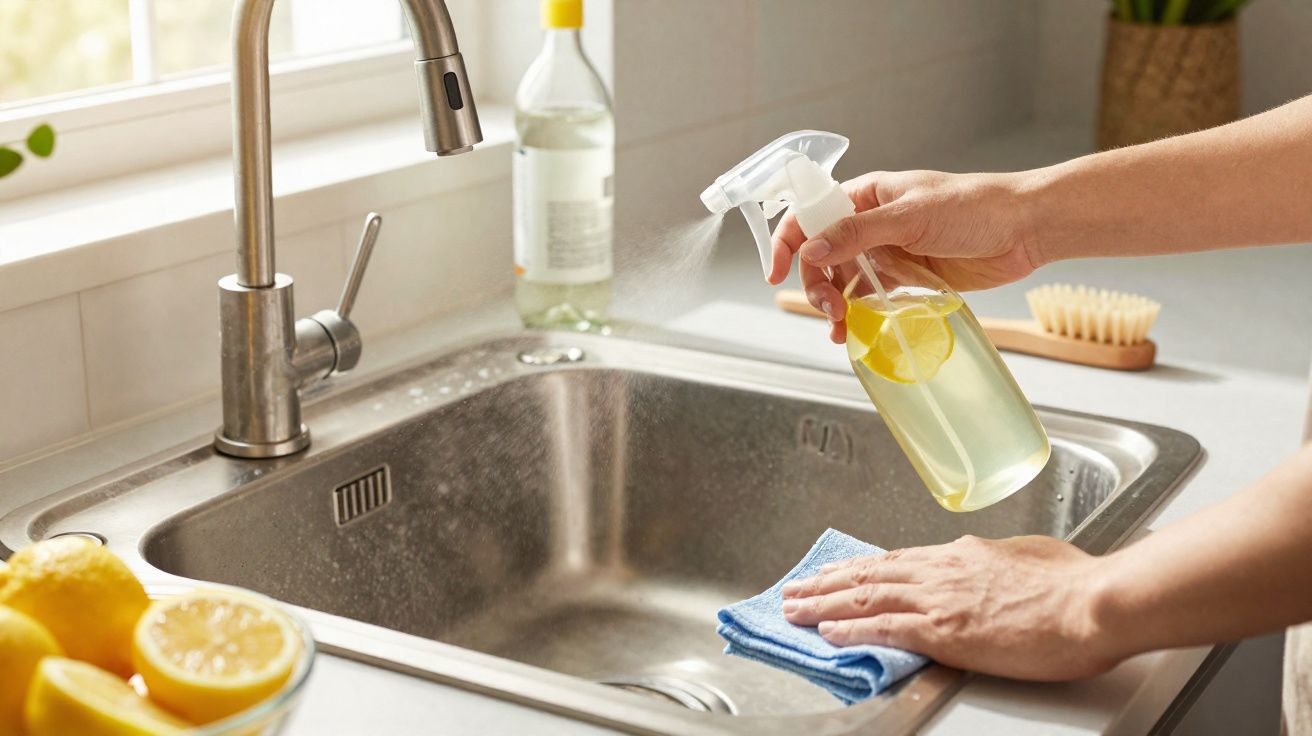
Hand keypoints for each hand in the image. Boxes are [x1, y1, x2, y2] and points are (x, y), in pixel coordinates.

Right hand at [768, 170, 1039, 342]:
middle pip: (823, 257)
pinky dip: (861, 316)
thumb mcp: (911, 216)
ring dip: (836, 306)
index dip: (788, 242)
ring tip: (842, 329)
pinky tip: (858, 332)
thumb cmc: (976, 207)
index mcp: (867, 196)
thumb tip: (812, 250)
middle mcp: (871, 224)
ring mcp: (889, 253)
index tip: (774, 272)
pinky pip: (872, 299)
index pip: (811, 215)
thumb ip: (858, 234)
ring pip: (845, 282)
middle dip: (817, 285)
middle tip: (829, 311)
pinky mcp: (908, 279)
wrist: (1026, 229)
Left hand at [779, 534, 1123, 680]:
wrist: (1094, 604)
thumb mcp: (1031, 556)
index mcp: (963, 554)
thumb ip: (1001, 560)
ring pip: (867, 598)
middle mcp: (943, 571)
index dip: (861, 568)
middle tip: (797, 588)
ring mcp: (941, 600)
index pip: (897, 561)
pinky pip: (885, 629)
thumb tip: (995, 563)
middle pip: (871, 576)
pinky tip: (827, 632)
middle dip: (828, 583)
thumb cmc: (1077, 584)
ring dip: (824, 604)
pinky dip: (851, 630)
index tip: (837, 572)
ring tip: (795, 609)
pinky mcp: (945, 631)